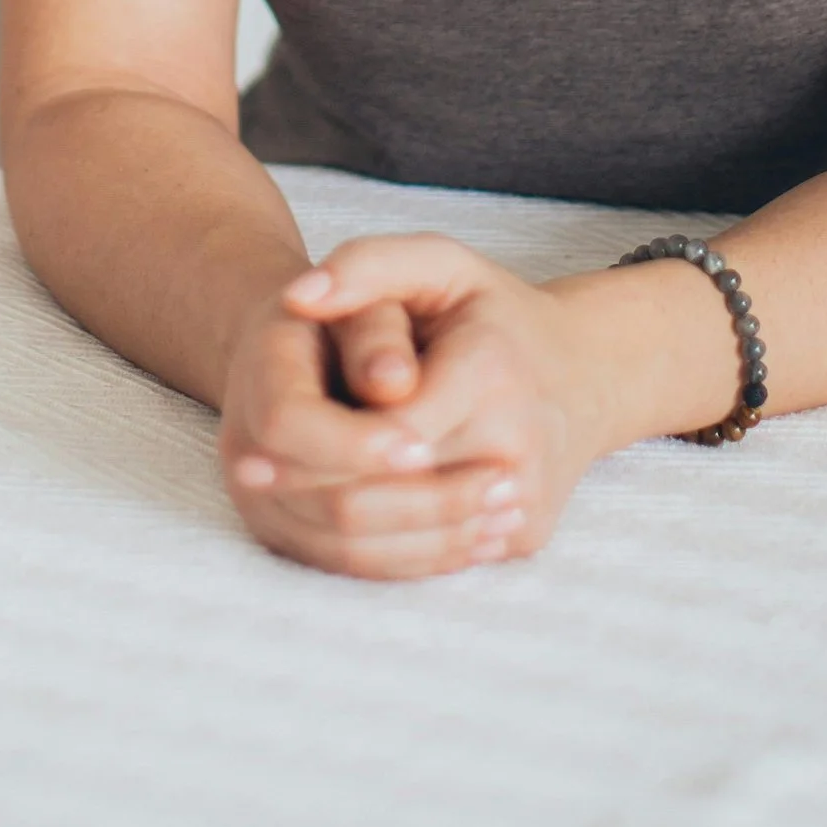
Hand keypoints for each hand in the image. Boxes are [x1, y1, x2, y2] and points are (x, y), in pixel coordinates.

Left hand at [219, 234, 615, 577]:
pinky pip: (437, 562)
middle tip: (245, 476)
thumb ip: (367, 265)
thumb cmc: (489, 312)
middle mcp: (516, 445)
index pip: (384, 433)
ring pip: (408, 544)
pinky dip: (377, 550)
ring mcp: (524, 500)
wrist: (581, 373)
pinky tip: (327, 523)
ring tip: (274, 501)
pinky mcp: (527, 538)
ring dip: (333, 529)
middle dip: (311, 489)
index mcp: (490, 372)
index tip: (250, 450)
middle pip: (389, 496)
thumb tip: (299, 297)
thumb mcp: (438, 264)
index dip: (317, 445)